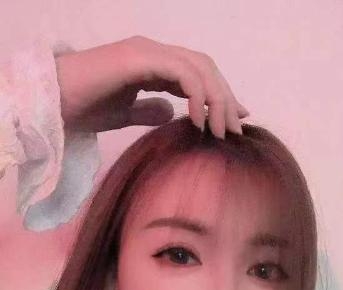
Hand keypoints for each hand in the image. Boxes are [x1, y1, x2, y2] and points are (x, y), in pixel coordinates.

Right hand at [53, 36, 248, 138]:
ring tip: (220, 131)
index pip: (198, 75)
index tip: (236, 122)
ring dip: (216, 99)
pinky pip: (182, 72)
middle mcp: (154, 53)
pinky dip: (196, 95)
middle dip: (225, 99)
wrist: (55, 102)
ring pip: (199, 67)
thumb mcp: (124, 114)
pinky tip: (199, 120)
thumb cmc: (84, 107)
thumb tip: (172, 114)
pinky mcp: (140, 59)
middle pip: (205, 68)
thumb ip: (149, 111)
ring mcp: (148, 52)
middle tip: (235, 131)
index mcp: (153, 64)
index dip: (220, 96)